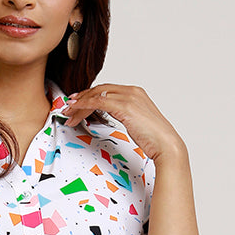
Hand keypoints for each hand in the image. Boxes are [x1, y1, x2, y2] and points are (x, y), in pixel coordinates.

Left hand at [62, 83, 186, 162]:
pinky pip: (99, 101)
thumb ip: (124, 115)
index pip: (106, 90)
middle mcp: (132, 91)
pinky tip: (77, 110)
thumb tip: (113, 117)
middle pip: (99, 89)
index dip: (89, 95)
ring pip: (97, 94)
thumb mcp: (136, 122)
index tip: (78, 102)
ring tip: (69, 112)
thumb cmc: (153, 138)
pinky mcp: (125, 106)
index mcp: (135, 93)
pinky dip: (85, 104)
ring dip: (80, 103)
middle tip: (69, 108)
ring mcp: (129, 97)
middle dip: (82, 98)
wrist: (166, 144)